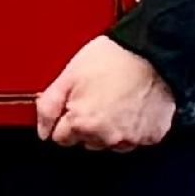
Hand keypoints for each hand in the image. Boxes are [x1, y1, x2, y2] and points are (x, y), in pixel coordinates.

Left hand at [34, 32, 175, 150]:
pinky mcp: (152, 136)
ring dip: (108, 129)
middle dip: (86, 124)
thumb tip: (42, 130)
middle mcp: (107, 137)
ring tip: (114, 100)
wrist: (151, 52)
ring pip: (110, 143)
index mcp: (82, 124)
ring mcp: (132, 139)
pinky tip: (131, 107)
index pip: (61, 138)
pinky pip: (135, 140)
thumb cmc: (111, 59)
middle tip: (95, 97)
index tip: (73, 105)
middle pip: (86, 142)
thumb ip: (48, 107)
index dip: (64, 119)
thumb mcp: (67, 76)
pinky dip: (132, 128)